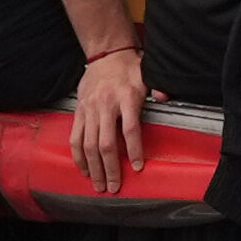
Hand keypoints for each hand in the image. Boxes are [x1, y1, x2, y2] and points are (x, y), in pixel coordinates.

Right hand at [66, 45, 145, 193]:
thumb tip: (165, 97)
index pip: (130, 129)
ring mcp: (90, 109)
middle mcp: (106, 105)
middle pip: (106, 143)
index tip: (138, 167)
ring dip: (94, 168)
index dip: (134, 150)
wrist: (106, 53)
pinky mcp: (79, 111)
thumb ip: (157, 87)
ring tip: (99, 185)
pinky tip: (84, 169)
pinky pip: (75, 137)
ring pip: (88, 144)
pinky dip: (78, 156)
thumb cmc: (130, 67)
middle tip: (114, 187)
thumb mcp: (148, 74)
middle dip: (110, 169)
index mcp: (126, 98)